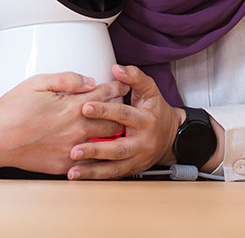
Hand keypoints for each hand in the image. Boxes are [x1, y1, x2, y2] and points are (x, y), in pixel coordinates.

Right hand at [0, 71, 128, 174]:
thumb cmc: (12, 110)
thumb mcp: (38, 83)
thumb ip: (67, 79)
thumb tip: (89, 81)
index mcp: (72, 107)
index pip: (105, 94)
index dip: (117, 88)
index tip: (123, 85)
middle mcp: (76, 129)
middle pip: (113, 120)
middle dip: (121, 111)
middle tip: (124, 107)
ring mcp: (71, 150)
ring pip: (105, 142)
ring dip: (112, 133)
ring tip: (117, 128)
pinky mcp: (63, 165)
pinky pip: (89, 161)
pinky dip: (96, 154)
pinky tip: (98, 149)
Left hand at [66, 64, 184, 179]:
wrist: (172, 137)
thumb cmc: (157, 111)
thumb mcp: (150, 90)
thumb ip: (134, 77)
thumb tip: (117, 68)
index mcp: (145, 120)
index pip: (123, 115)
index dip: (104, 111)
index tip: (84, 107)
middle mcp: (142, 142)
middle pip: (118, 147)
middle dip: (95, 149)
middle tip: (74, 148)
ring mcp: (137, 158)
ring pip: (114, 166)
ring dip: (92, 169)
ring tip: (73, 169)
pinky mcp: (131, 169)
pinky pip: (113, 175)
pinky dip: (95, 176)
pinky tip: (80, 175)